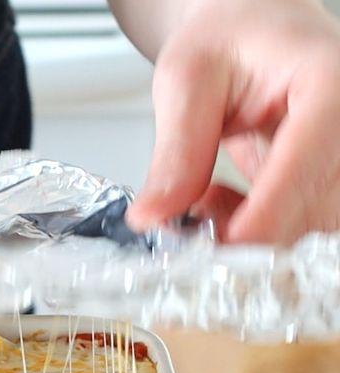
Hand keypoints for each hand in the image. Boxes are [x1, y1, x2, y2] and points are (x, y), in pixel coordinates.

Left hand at [122, 0, 339, 243]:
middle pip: (319, 207)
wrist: (247, 26)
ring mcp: (339, 155)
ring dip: (250, 236)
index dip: (269, 211)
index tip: (227, 243)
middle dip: (253, 234)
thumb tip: (153, 215)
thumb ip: (176, 149)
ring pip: (310, 225)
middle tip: (189, 233)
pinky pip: (298, 225)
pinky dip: (252, 231)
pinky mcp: (323, 180)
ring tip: (199, 203)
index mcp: (329, 81)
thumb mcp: (186, 79)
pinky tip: (216, 204)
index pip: (311, 158)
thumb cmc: (228, 36)